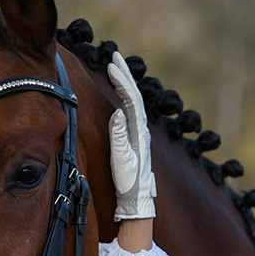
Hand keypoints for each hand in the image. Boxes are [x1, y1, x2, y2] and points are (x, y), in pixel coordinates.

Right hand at [107, 51, 155, 220]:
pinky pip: (131, 111)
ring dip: (125, 84)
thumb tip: (118, 112)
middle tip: (115, 56)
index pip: (131, 100)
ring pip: (134, 102)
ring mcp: (139, 134)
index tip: (112, 66)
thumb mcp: (122, 160)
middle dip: (125, 75)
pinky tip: (121, 93)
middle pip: (135, 96)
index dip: (122, 82)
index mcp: (139, 133)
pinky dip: (125, 97)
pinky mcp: (135, 139)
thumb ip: (119, 136)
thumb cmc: (129, 183)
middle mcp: (142, 130)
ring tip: (116, 68)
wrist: (137, 199)